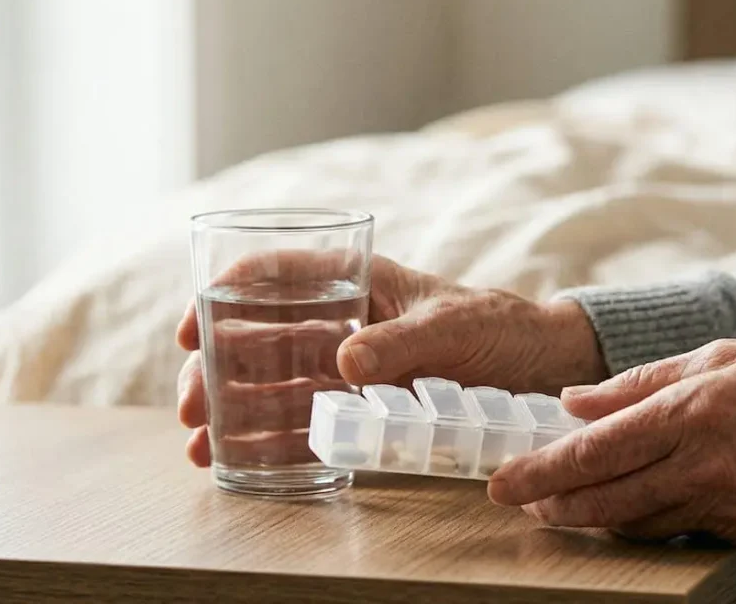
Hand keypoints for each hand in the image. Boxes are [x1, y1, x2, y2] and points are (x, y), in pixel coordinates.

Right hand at [176, 252, 605, 466]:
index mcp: (357, 281)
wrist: (543, 368)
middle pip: (259, 338)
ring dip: (232, 413)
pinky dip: (270, 442)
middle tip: (192, 406)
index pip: (275, 275)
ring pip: (273, 386)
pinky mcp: (362, 411)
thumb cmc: (500, 326)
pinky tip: (238, 462)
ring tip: (201, 446)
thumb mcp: (453, 325)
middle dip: (216, 369)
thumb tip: (343, 364)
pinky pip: (306, 424)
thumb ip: (401, 342)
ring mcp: (347, 369)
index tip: (191, 328)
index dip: (224, 296)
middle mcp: (341, 322)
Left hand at [486, 339, 735, 549]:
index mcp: (693, 412)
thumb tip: (577, 400)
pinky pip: (684, 535)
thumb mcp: (723, 356)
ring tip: (569, 507)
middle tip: (524, 503)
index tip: (503, 482)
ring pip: (639, 526)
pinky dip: (651, 524)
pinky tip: (637, 508)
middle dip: (554, 506)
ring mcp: (730, 509)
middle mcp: (705, 466)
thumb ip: (642, 382)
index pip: (593, 452)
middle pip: (605, 502)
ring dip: (596, 520)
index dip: (540, 472)